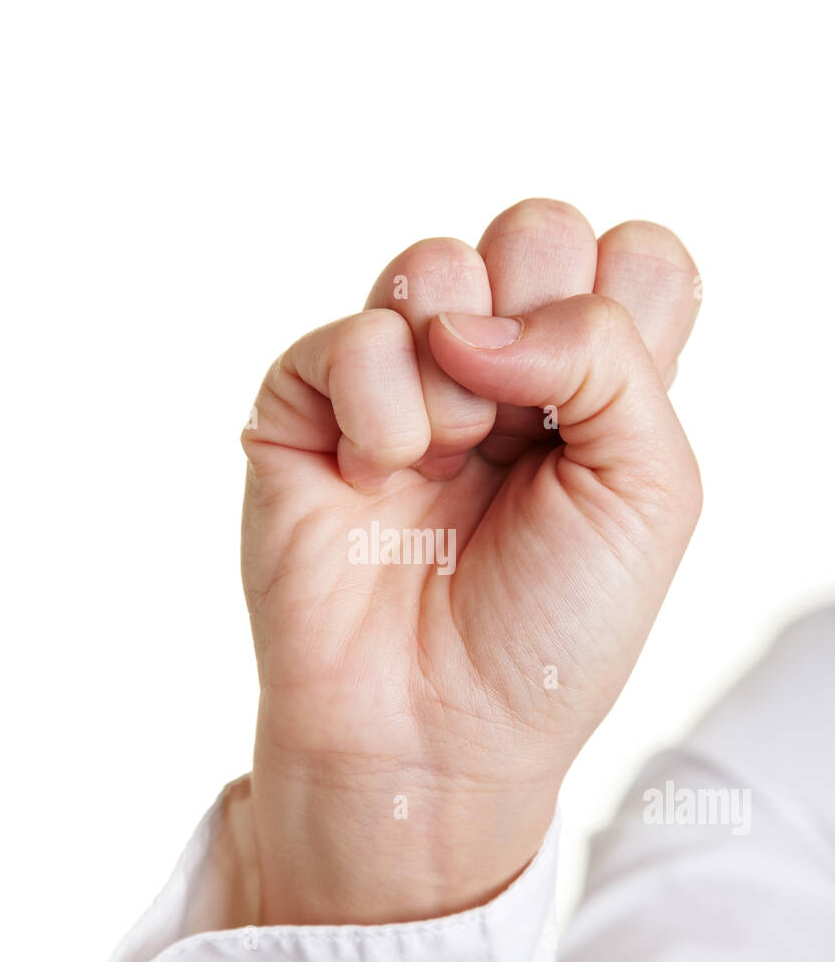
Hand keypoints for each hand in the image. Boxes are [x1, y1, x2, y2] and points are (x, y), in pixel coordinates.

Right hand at [241, 200, 701, 922]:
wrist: (434, 733)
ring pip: (436, 262)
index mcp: (593, 386)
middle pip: (535, 229)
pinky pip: (350, 336)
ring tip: (449, 463)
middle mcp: (499, 369)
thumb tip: (476, 320)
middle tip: (523, 431)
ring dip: (458, 375)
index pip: (633, 255)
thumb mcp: (650, 490)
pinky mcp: (310, 409)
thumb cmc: (549, 631)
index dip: (626, 312)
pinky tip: (379, 479)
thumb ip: (609, 355)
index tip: (599, 420)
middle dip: (541, 324)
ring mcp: (401, 383)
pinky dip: (378, 408)